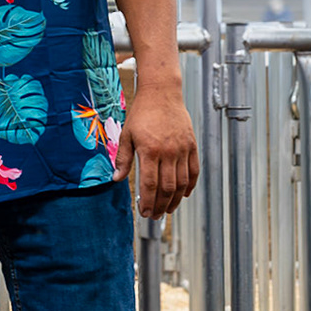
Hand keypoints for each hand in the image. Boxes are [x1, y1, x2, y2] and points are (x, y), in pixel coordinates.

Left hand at [115, 79, 197, 217]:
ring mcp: (183, 149)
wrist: (162, 94)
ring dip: (174, 200)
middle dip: (160, 205)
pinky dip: (190, 185)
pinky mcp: (192, 146)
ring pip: (182, 183)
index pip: (150, 184)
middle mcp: (169, 152)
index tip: (144, 212)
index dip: (148, 201)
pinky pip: (193, 171)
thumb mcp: (126, 135)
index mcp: (150, 150)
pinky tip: (183, 195)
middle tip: (155, 216)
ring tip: (167, 210)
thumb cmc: (142, 113)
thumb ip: (123, 159)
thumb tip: (116, 179)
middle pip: (167, 187)